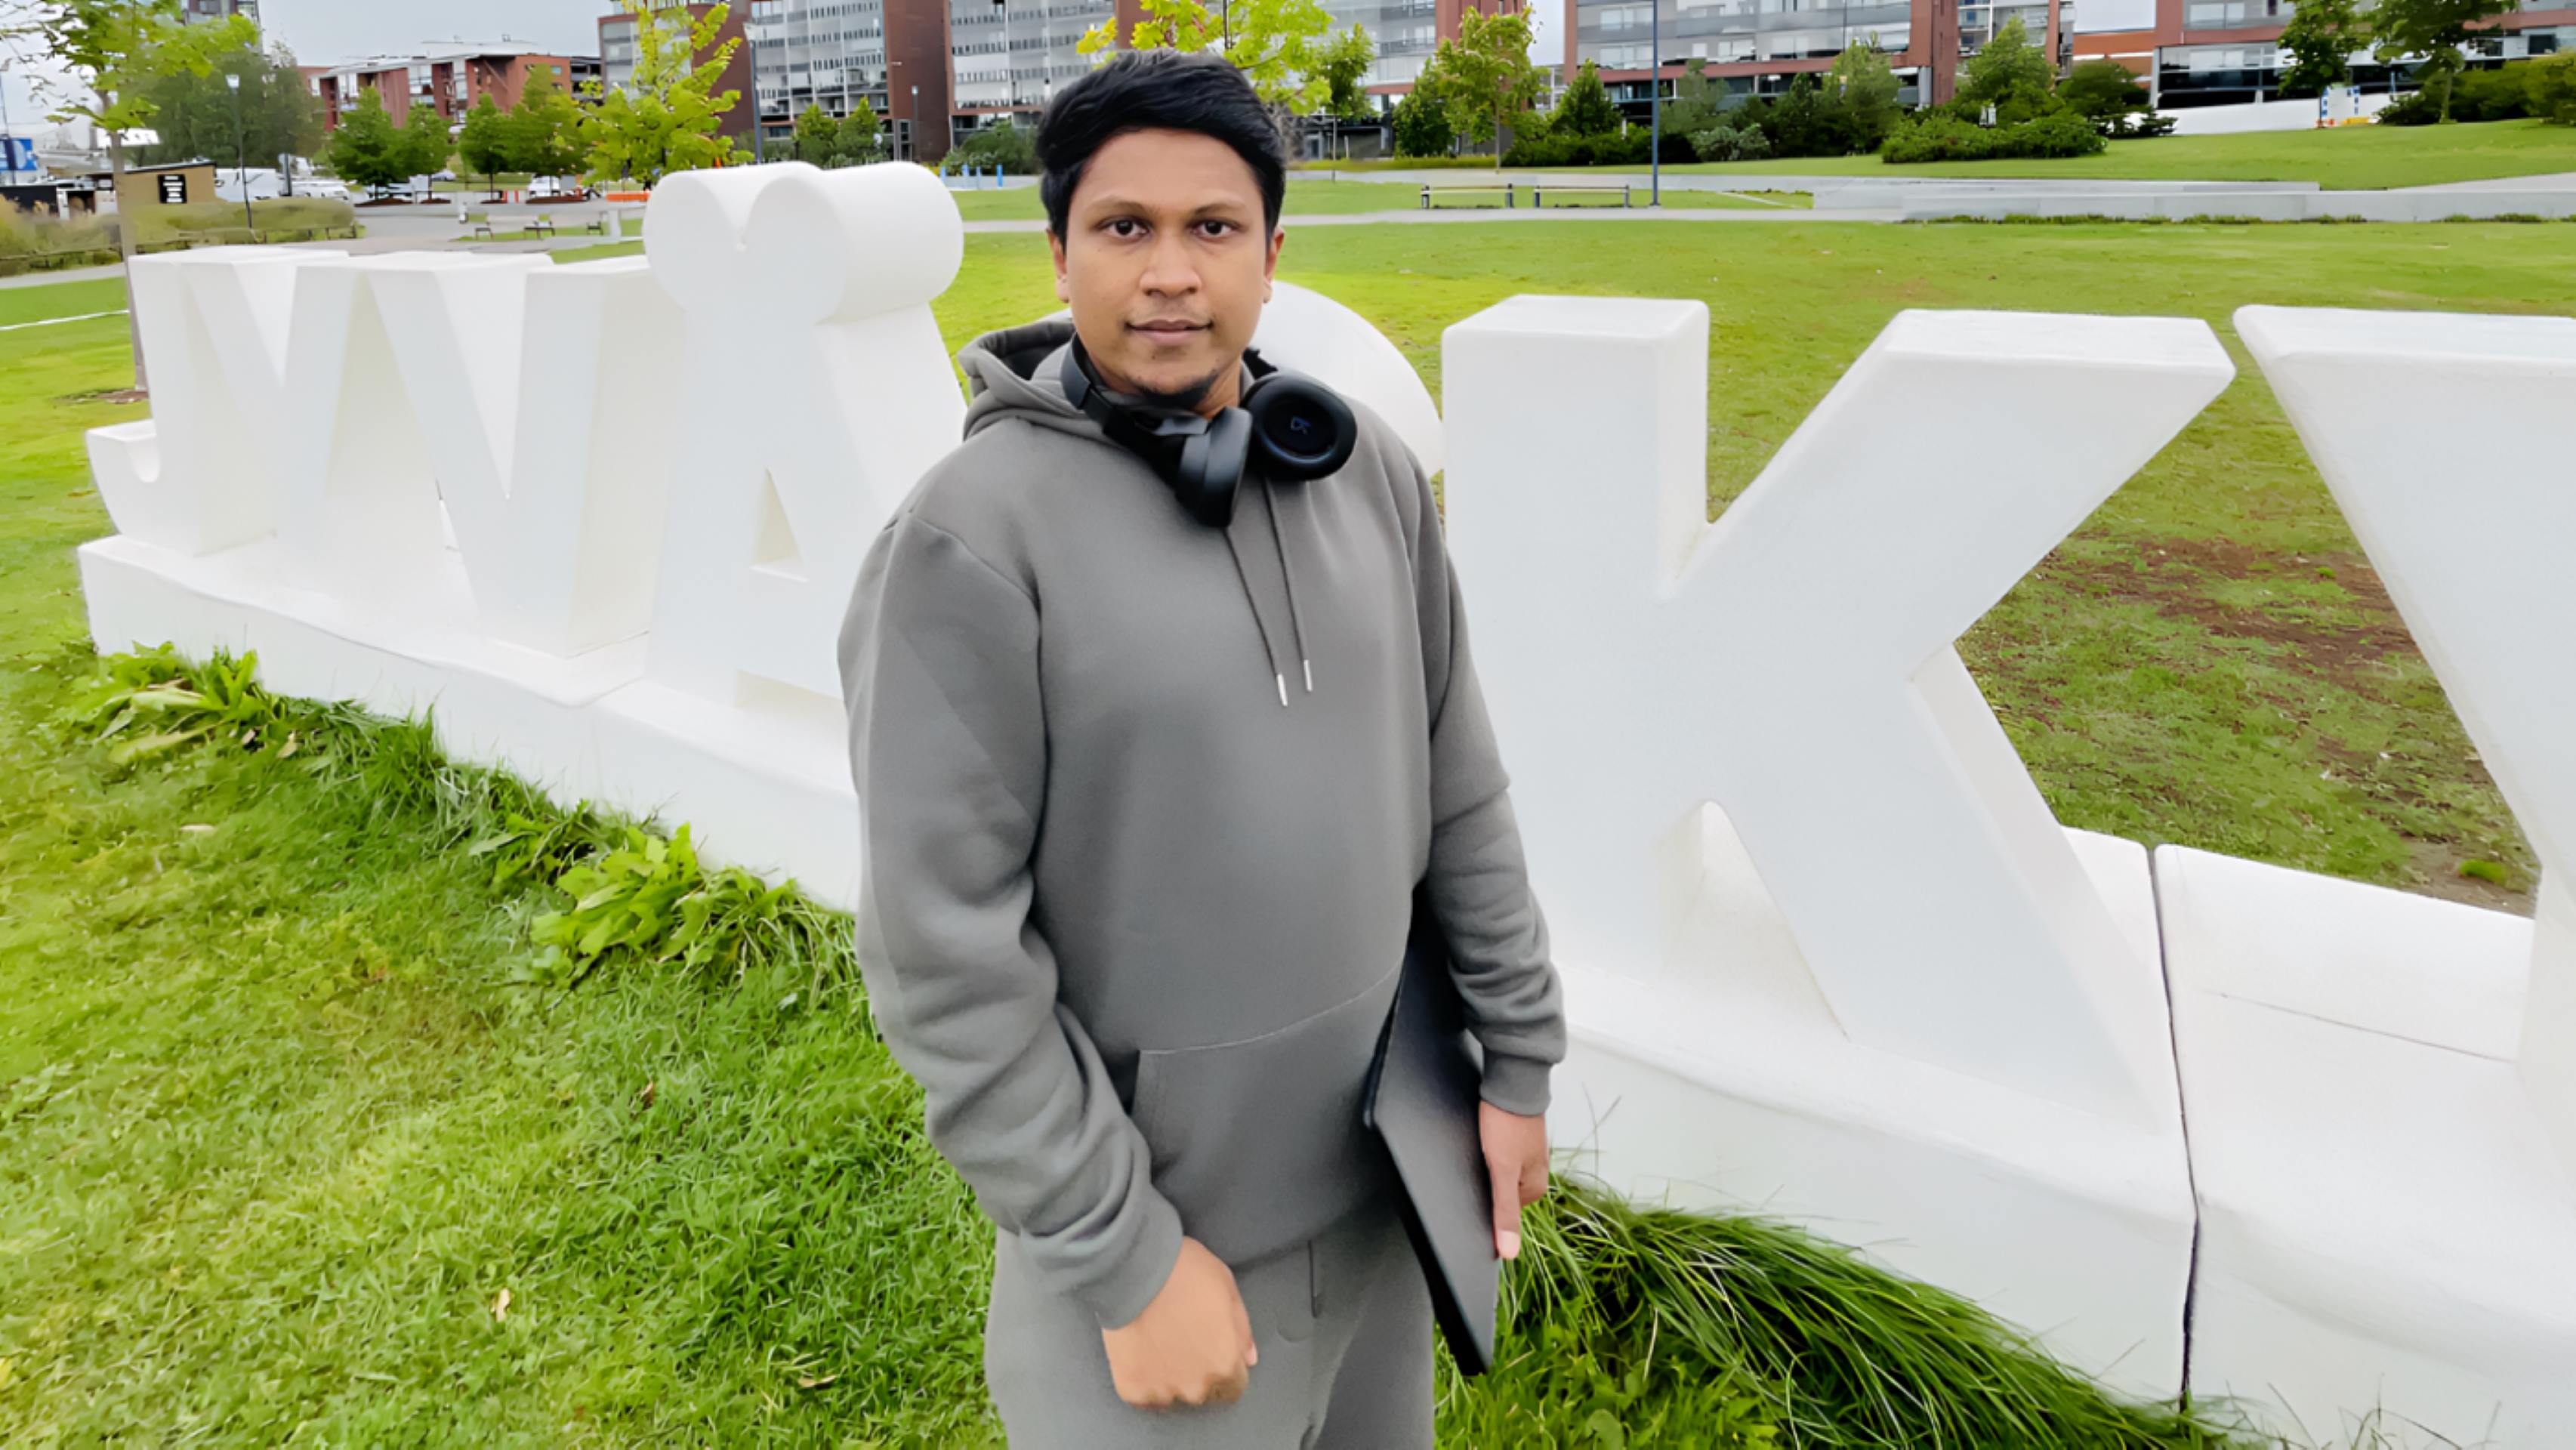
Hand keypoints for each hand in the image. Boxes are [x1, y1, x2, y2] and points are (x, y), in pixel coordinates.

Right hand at [1101, 1235, 1257, 1408]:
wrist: (1134, 1270)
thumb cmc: (1187, 1273)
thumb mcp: (1228, 1290)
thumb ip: (1242, 1331)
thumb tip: (1248, 1360)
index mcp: (1225, 1365)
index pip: (1234, 1388)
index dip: (1224, 1368)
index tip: (1211, 1351)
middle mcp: (1196, 1387)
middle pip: (1203, 1393)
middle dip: (1198, 1375)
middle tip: (1182, 1343)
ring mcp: (1162, 1392)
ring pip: (1172, 1396)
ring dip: (1169, 1379)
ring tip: (1159, 1346)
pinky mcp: (1131, 1389)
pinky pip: (1142, 1396)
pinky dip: (1142, 1380)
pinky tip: (1140, 1354)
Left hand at [1481, 1100, 1550, 1260]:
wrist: (1512, 1081)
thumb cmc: (1507, 1125)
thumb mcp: (1502, 1172)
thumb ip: (1505, 1212)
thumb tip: (1509, 1253)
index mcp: (1536, 1189)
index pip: (1502, 1212)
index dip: (1484, 1202)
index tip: (1474, 1186)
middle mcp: (1535, 1174)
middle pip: (1500, 1192)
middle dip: (1484, 1182)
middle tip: (1474, 1164)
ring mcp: (1526, 1156)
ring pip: (1498, 1173)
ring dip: (1485, 1166)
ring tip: (1478, 1151)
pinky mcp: (1516, 1140)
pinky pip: (1498, 1157)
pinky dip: (1487, 1153)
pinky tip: (1480, 1143)